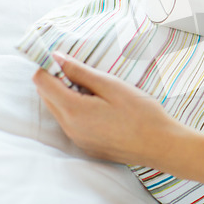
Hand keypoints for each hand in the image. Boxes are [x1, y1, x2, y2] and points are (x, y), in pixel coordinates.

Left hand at [32, 52, 190, 168]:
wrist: (161, 145)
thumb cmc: (141, 113)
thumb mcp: (112, 86)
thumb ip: (81, 72)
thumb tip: (56, 58)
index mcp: (73, 110)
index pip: (42, 83)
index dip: (49, 66)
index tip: (66, 59)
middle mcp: (69, 128)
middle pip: (47, 97)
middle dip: (57, 80)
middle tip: (84, 71)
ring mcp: (78, 140)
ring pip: (59, 111)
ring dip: (68, 96)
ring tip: (97, 89)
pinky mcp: (87, 146)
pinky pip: (72, 124)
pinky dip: (78, 111)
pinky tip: (103, 108)